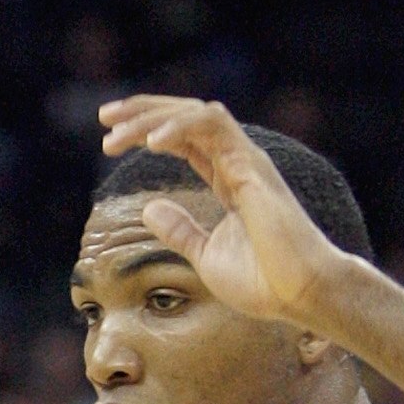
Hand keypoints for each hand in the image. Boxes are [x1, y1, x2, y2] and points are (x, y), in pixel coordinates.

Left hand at [96, 96, 345, 327]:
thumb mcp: (206, 255)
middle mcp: (236, 160)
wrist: (299, 293)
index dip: (148, 129)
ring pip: (197, 113)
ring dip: (154, 117)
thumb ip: (180, 230)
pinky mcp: (251, 165)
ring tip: (115, 135)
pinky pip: (214, 126)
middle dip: (143, 111)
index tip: (110, 137)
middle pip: (186, 116)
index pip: (184, 137)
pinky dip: (180, 127)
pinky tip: (151, 143)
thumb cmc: (263, 280)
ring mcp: (246, 159)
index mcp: (226, 177)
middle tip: (104, 118)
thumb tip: (148, 209)